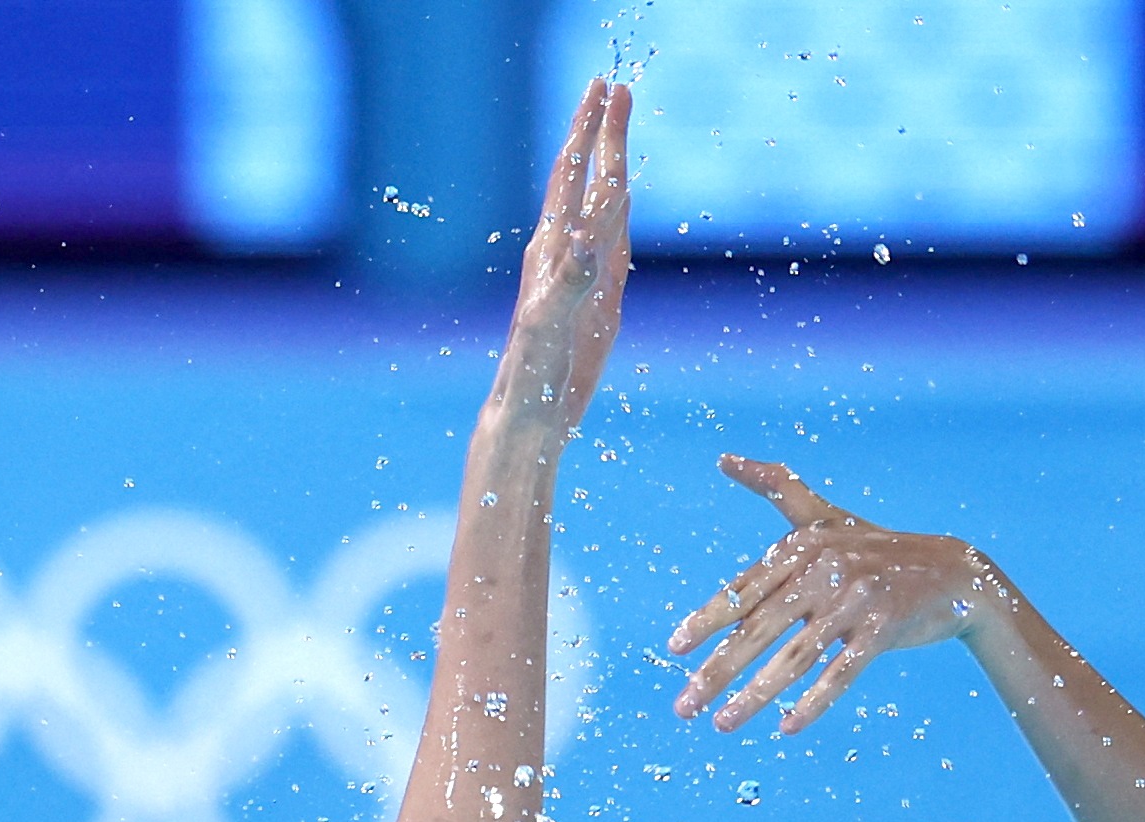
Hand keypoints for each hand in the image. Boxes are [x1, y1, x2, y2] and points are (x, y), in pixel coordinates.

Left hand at [494, 78, 631, 437]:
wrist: (526, 412)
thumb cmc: (533, 373)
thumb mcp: (548, 325)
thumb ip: (567, 281)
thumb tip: (582, 239)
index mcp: (554, 250)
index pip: (577, 177)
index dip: (593, 134)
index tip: (610, 90)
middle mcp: (561, 253)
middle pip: (581, 178)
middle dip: (597, 132)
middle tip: (612, 86)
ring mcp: (574, 273)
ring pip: (593, 204)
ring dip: (605, 165)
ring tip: (614, 130)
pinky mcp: (589, 298)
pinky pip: (606, 244)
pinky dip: (615, 215)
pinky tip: (617, 208)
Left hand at [668, 455, 1018, 732]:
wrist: (952, 571)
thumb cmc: (876, 546)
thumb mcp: (824, 515)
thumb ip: (776, 488)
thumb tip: (723, 457)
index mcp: (802, 547)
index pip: (744, 589)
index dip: (708, 620)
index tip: (675, 650)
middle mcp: (824, 570)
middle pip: (759, 629)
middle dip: (717, 671)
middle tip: (683, 707)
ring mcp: (855, 601)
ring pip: (795, 658)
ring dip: (754, 696)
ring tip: (721, 725)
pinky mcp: (883, 629)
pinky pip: (841, 673)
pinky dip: (814, 702)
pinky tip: (786, 728)